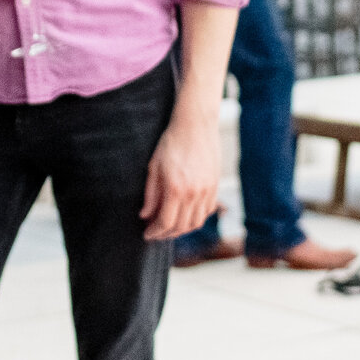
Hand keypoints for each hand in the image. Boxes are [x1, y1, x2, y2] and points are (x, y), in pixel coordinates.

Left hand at [141, 107, 220, 240]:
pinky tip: (185, 215)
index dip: (155, 232)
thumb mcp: (154, 167)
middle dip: (166, 234)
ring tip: (170, 226)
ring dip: (182, 229)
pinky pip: (207, 211)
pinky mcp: (215, 186)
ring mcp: (207, 191)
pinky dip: (196, 218)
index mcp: (175, 189)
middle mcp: (194, 194)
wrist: (196, 125)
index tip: (147, 234)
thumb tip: (145, 215)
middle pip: (181, 227)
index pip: (165, 222)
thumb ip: (150, 194)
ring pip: (196, 222)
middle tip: (156, 232)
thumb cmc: (172, 142)